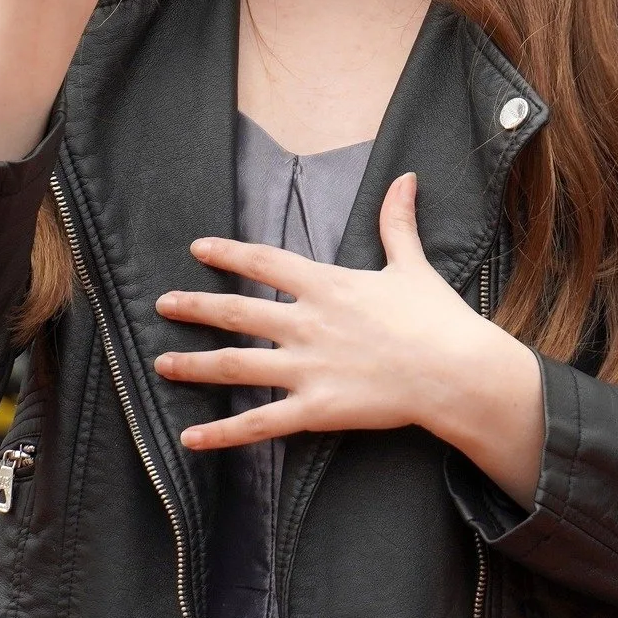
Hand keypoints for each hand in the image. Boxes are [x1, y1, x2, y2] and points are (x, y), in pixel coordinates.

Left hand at [154, 173, 545, 508]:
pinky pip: (260, 423)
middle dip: (196, 307)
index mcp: (327, 285)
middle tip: (163, 304)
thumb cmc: (436, 318)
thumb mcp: (411, 264)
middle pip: (237, 312)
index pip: (265, 262)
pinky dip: (223, 433)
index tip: (198, 248)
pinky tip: (191, 439)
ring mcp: (307, 368)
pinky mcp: (315, 409)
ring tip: (162, 364)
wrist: (456, 371)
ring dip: (194, 365)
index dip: (229, 253)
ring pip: (236, 366)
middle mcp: (307, 323)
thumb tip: (406, 178)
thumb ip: (397, 223)